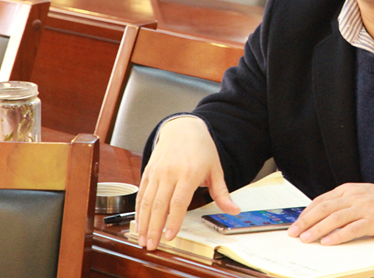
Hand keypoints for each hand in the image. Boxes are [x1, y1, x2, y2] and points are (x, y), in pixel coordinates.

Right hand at [135, 117, 238, 250]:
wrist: (183, 127)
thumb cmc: (202, 149)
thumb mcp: (216, 169)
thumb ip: (222, 193)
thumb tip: (235, 211)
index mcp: (189, 173)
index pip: (179, 202)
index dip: (173, 221)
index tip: (170, 237)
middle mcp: (170, 173)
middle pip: (159, 205)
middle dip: (154, 228)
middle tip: (151, 246)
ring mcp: (157, 172)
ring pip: (147, 201)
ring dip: (143, 223)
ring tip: (142, 240)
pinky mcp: (148, 172)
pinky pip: (141, 194)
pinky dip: (138, 211)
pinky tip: (139, 224)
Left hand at [287, 183, 373, 244]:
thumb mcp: (357, 194)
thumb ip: (340, 201)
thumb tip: (318, 214)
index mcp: (347, 189)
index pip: (321, 201)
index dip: (306, 213)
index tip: (296, 223)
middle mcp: (353, 197)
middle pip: (324, 209)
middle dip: (306, 221)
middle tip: (294, 233)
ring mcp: (363, 208)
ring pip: (335, 218)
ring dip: (318, 229)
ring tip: (306, 239)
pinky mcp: (373, 220)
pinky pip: (352, 229)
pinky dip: (338, 236)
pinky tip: (328, 242)